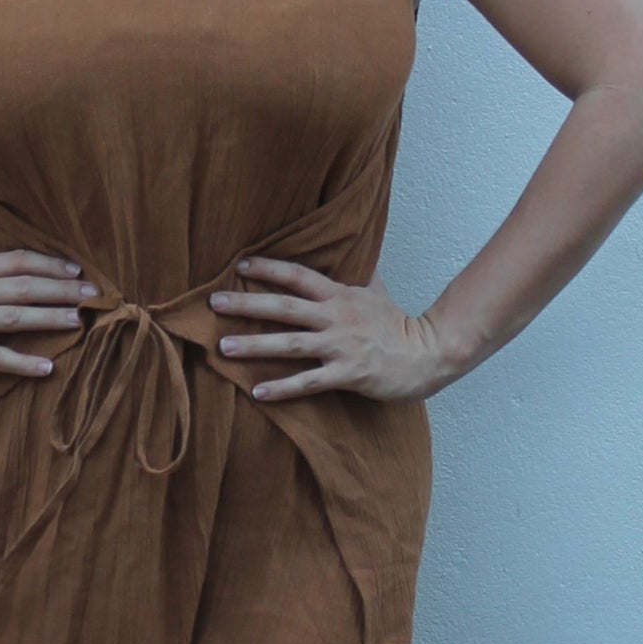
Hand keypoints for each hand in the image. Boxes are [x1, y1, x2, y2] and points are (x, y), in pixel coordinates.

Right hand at [0, 250, 94, 379]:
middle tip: (94, 293)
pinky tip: (47, 368)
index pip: (16, 261)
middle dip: (60, 289)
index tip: (77, 270)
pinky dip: (22, 362)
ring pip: (14, 316)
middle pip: (22, 286)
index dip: (48, 264)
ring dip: (49, 318)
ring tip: (79, 322)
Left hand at [209, 257, 450, 402]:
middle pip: (284, 307)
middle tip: (213, 302)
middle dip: (247, 304)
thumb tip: (354, 251)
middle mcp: (336, 317)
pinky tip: (257, 392)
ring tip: (223, 348)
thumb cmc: (398, 325)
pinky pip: (309, 382)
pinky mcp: (348, 375)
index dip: (269, 268)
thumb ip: (359, 273)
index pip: (298, 276)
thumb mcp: (377, 291)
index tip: (239, 265)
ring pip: (290, 344)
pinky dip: (282, 388)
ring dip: (255, 346)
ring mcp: (341, 347)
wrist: (429, 354)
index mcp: (340, 296)